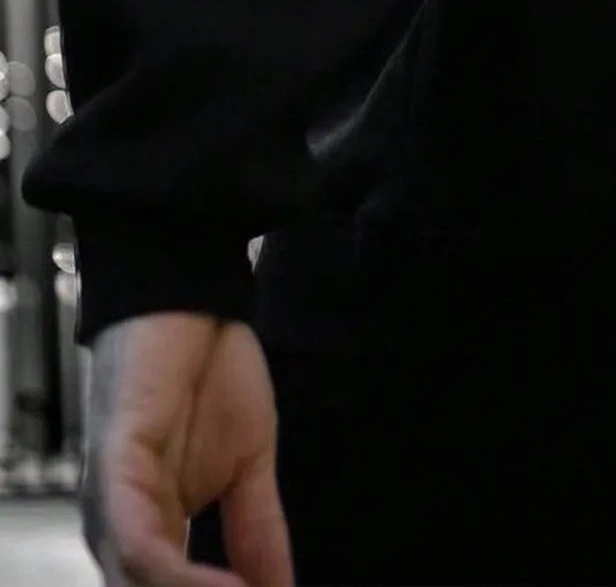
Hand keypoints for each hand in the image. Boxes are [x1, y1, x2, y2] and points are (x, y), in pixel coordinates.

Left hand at [82, 312, 293, 585]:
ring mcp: (113, 507)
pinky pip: (142, 547)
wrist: (191, 302)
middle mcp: (120, 530)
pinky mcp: (115, 476)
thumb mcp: (249, 465)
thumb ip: (258, 531)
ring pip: (143, 586)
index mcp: (148, 531)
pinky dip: (186, 578)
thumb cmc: (208, 374)